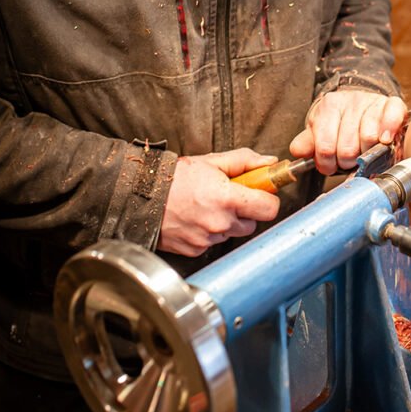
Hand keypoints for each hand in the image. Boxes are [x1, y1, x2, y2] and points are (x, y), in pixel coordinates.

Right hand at [158, 148, 280, 256]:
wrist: (141, 196)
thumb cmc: (174, 178)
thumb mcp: (211, 161)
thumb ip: (244, 161)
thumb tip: (269, 163)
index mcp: (227, 198)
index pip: (269, 209)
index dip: (268, 200)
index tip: (262, 194)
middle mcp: (220, 223)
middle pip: (252, 224)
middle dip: (245, 212)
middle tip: (229, 198)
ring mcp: (208, 239)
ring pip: (232, 234)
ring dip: (226, 223)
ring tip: (207, 206)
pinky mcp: (196, 250)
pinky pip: (214, 242)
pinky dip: (209, 232)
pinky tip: (196, 218)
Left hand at [289, 90, 406, 175]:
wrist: (361, 103)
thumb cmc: (340, 122)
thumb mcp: (319, 130)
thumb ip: (308, 142)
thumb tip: (297, 151)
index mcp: (329, 106)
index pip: (325, 148)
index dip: (327, 164)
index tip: (330, 165)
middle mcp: (350, 100)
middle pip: (347, 148)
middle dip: (347, 162)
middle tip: (348, 160)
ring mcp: (372, 101)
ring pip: (368, 139)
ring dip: (367, 154)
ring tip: (363, 152)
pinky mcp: (392, 104)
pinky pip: (392, 117)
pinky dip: (388, 131)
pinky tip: (384, 139)